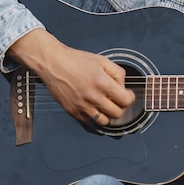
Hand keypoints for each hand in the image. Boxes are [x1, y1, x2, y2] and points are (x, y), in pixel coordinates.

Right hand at [8, 28, 135, 125]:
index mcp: (101, 82)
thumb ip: (117, 73)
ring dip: (109, 116)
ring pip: (104, 122)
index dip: (130, 98)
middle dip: (121, 107)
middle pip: (116, 113)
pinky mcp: (72, 111)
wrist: (53, 63)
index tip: (128, 95)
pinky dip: (96, 120)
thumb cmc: (76, 60)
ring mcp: (81, 106)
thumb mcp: (102, 60)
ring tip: (107, 106)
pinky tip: (97, 111)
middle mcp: (91, 96)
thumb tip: (123, 87)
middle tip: (118, 101)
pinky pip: (89, 124)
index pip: (125, 100)